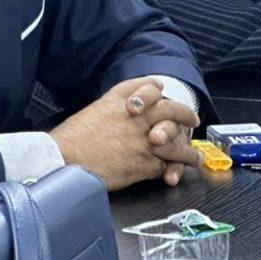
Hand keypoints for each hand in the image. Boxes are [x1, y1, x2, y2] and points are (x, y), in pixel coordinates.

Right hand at [50, 77, 199, 190]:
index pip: (147, 87)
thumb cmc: (71, 139)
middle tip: (192, 119)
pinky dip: (173, 169)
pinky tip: (177, 173)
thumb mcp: (91, 112)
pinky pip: (166, 164)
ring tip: (194, 156)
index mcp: (119, 100)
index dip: (156, 89)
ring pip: (175, 141)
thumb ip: (110, 109)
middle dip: (184, 114)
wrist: (66, 157)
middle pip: (169, 109)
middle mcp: (136, 116)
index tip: (162, 89)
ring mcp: (143, 140)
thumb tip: (118, 115)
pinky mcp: (144, 163)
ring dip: (187, 150)